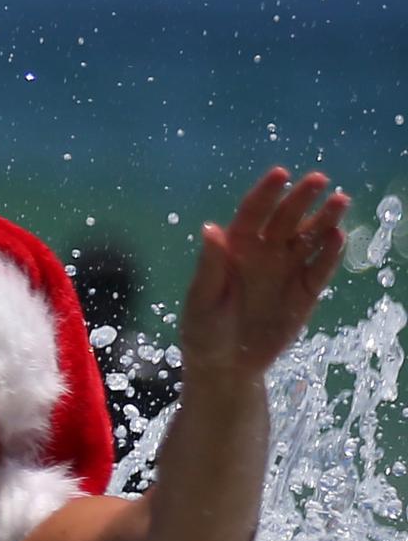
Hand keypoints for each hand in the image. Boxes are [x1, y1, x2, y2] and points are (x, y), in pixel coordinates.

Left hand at [180, 167, 347, 380]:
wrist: (226, 367)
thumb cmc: (204, 332)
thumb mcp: (201, 302)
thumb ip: (209, 266)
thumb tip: (210, 228)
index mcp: (235, 249)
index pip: (252, 213)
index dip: (266, 193)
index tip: (280, 173)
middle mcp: (264, 253)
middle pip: (285, 219)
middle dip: (301, 198)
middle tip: (319, 180)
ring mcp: (287, 270)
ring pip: (309, 238)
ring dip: (324, 220)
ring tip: (340, 201)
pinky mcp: (305, 291)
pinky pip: (320, 268)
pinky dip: (330, 254)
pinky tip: (338, 237)